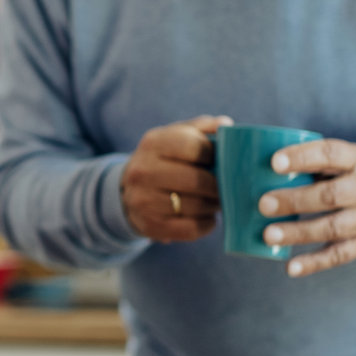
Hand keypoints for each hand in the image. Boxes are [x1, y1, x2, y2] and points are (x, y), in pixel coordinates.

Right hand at [121, 115, 232, 241]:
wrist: (127, 191)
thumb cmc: (164, 160)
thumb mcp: (176, 136)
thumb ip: (203, 128)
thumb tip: (226, 126)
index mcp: (153, 143)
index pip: (193, 146)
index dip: (214, 155)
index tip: (220, 160)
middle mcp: (142, 171)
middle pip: (197, 180)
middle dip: (219, 185)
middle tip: (227, 187)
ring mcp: (143, 200)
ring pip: (196, 206)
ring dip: (214, 205)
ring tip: (216, 200)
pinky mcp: (149, 226)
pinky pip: (191, 229)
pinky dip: (206, 224)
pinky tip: (206, 216)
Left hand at [258, 138, 355, 277]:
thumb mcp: (349, 159)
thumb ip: (315, 162)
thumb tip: (259, 168)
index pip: (331, 154)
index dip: (303, 157)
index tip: (274, 162)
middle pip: (330, 195)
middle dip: (295, 200)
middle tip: (263, 203)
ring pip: (331, 227)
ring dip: (298, 233)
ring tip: (268, 234)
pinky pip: (338, 255)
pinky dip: (314, 263)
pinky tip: (290, 267)